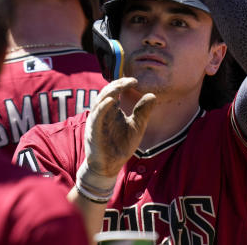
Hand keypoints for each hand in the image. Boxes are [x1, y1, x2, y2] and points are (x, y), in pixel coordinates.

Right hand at [77, 77, 155, 195]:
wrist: (110, 167)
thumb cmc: (121, 146)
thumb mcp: (137, 126)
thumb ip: (143, 111)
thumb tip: (152, 94)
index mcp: (111, 110)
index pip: (114, 91)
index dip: (123, 83)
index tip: (135, 81)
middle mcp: (102, 112)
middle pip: (106, 92)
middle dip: (117, 84)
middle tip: (131, 80)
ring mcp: (97, 121)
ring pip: (100, 101)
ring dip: (110, 91)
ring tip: (122, 85)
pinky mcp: (94, 131)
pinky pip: (97, 116)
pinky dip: (103, 107)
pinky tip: (113, 100)